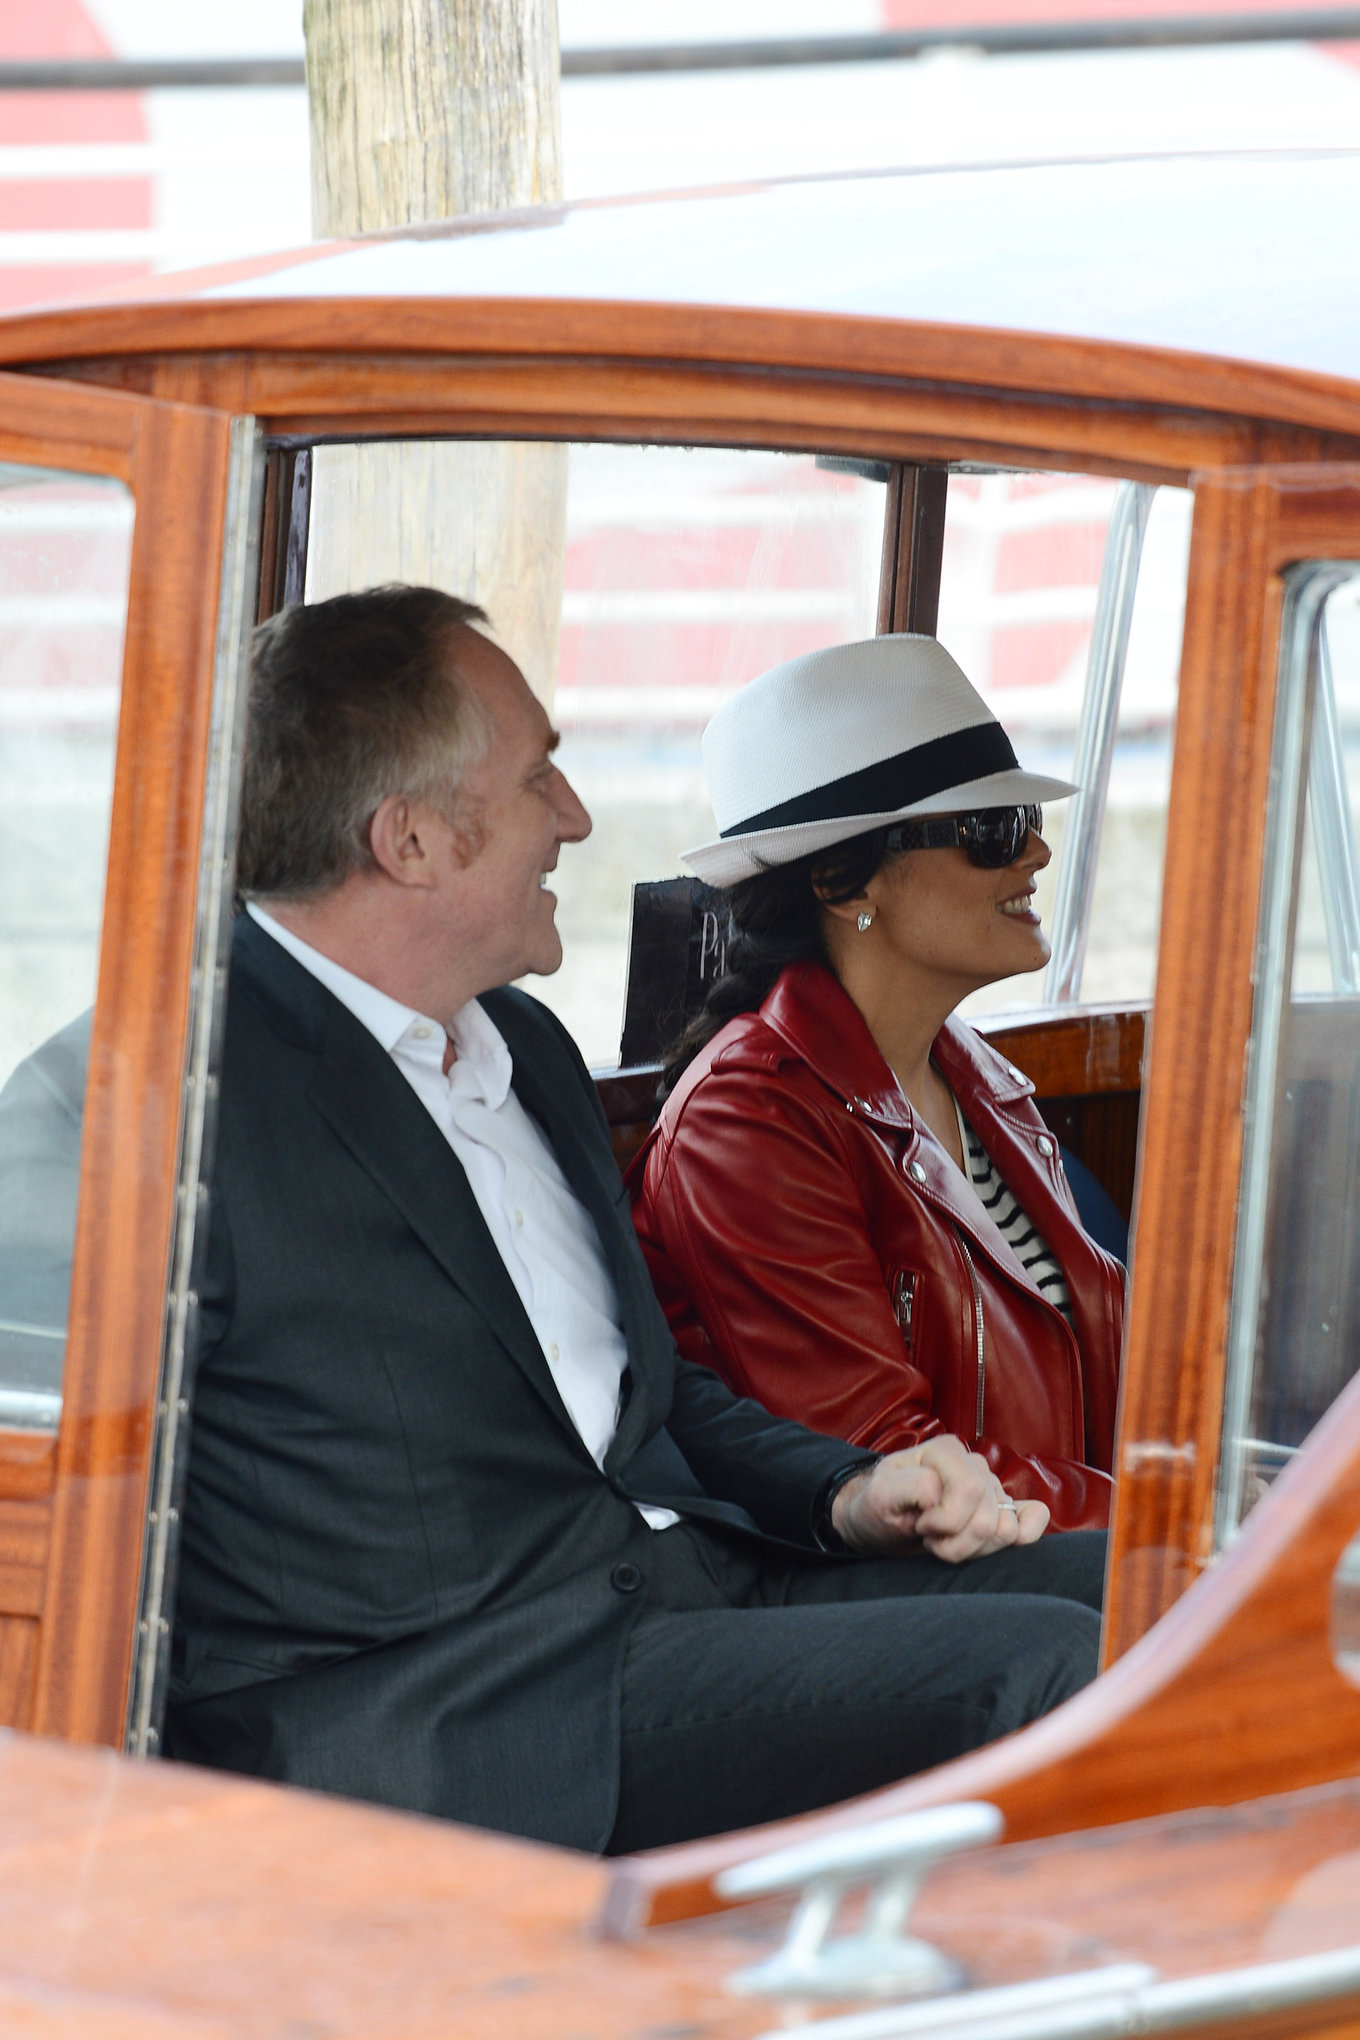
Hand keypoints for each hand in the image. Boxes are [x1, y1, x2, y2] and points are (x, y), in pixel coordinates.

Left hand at [831, 1436, 1048, 1561]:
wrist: (881, 1523)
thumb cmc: (879, 1507)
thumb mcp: (880, 1495)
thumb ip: (910, 1487)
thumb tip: (942, 1493)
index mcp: (946, 1451)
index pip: (970, 1491)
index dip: (941, 1523)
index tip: (918, 1525)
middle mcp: (974, 1464)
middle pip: (989, 1517)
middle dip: (957, 1543)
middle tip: (929, 1540)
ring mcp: (992, 1486)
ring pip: (1007, 1530)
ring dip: (973, 1550)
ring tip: (946, 1543)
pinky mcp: (1004, 1509)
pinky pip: (1035, 1517)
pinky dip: (1020, 1537)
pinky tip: (983, 1544)